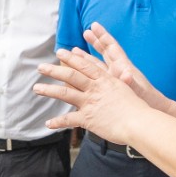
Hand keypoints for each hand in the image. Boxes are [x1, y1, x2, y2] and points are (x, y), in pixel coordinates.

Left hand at [34, 45, 151, 141]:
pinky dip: (57, 122)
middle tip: (41, 67)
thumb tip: (124, 75)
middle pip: (71, 75)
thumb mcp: (126, 90)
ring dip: (49, 90)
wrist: (139, 122)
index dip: (72, 58)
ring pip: (65, 93)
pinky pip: (69, 120)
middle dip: (54, 70)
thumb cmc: (137, 108)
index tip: (62, 52)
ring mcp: (90, 102)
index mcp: (105, 80)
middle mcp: (95, 88)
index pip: (85, 65)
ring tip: (36, 88)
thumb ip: (120, 82)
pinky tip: (48, 124)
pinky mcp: (88, 118)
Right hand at [80, 23, 168, 110]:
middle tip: (86, 32)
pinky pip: (97, 77)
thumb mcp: (138, 91)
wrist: (150, 110)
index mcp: (124, 67)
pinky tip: (79, 75)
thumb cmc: (146, 100)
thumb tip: (127, 74)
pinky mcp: (111, 88)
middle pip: (105, 52)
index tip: (94, 25)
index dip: (103, 36)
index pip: (111, 47)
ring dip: (88, 57)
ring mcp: (114, 79)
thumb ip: (130, 82)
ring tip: (75, 50)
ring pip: (98, 64)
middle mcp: (118, 70)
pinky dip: (87, 73)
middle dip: (95, 42)